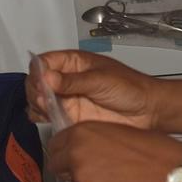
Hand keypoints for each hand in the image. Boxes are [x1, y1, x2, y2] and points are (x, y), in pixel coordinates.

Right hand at [26, 50, 160, 128]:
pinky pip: (46, 117)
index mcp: (74, 62)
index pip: (44, 61)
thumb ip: (73, 81)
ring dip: (36, 104)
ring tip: (48, 109)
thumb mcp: (101, 80)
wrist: (146, 111)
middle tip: (45, 99)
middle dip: (35, 89)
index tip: (41, 82)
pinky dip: (41, 118)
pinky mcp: (69, 117)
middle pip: (36, 81)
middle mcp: (66, 80)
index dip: (38, 71)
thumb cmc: (129, 88)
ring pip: (38, 100)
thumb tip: (46, 77)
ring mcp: (67, 99)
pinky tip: (49, 119)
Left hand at [49, 123, 181, 181]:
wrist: (172, 174)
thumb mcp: (119, 132)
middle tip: (94, 170)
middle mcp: (78, 152)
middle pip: (57, 163)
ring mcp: (81, 177)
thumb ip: (95, 138)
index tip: (73, 155)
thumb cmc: (154, 152)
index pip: (56, 143)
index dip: (66, 150)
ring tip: (112, 180)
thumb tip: (82, 147)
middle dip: (71, 167)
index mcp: (84, 132)